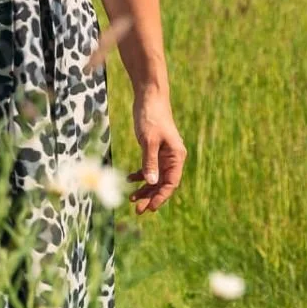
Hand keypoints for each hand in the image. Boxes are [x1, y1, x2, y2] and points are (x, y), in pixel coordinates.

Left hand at [127, 87, 185, 212]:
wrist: (149, 97)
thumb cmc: (151, 117)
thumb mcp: (148, 141)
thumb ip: (149, 162)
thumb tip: (150, 183)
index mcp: (176, 156)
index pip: (171, 183)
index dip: (161, 197)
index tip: (150, 208)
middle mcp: (173, 158)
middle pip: (163, 183)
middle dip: (151, 197)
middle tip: (138, 210)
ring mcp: (164, 154)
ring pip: (155, 178)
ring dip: (145, 189)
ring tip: (132, 200)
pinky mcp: (154, 149)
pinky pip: (149, 168)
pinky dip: (140, 175)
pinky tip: (129, 179)